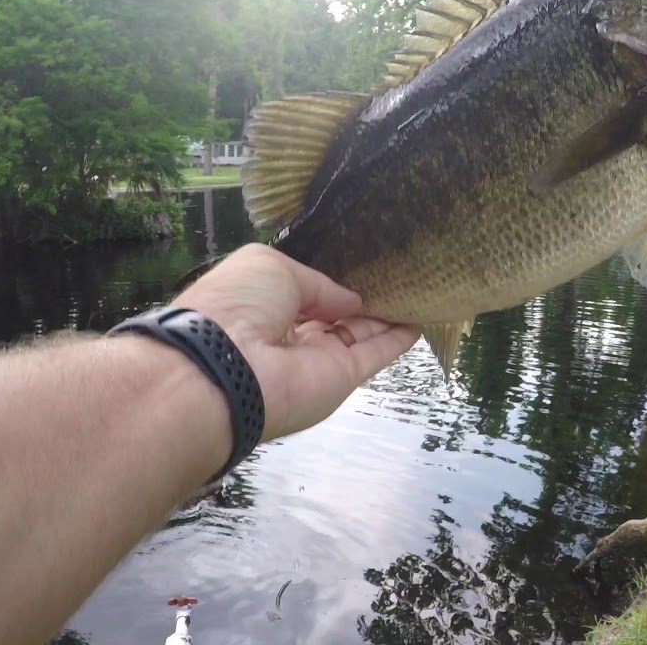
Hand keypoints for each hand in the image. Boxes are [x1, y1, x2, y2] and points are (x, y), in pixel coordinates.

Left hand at [170, 244, 417, 440]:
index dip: (329, 285)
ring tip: (417, 292)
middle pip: (334, 316)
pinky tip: (420, 320)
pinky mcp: (343, 378)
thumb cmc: (238, 305)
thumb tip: (351, 301)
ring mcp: (318, 359)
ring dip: (386, 317)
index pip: (304, 295)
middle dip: (362, 300)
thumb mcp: (271, 267)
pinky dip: (398, 340)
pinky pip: (375, 354)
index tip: (360, 268)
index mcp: (264, 305)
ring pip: (359, 334)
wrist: (226, 367)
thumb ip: (318, 283)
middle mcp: (291, 335)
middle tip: (397, 277)